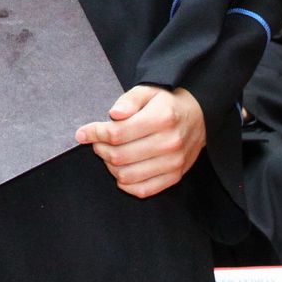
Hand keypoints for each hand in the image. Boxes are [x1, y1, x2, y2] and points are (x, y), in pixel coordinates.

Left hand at [75, 85, 205, 197]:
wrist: (198, 116)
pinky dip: (125, 184)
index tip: (82, 133)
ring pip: (127, 175)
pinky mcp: (175, 176)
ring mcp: (174, 163)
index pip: (118, 133)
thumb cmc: (166, 103)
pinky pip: (143, 190)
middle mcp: (170, 142)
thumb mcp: (148, 90)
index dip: (95, 133)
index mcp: (162, 118)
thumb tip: (114, 115)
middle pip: (120, 156)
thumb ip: (129, 100)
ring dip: (110, 166)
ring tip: (109, 154)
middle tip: (97, 142)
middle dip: (100, 149)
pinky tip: (121, 170)